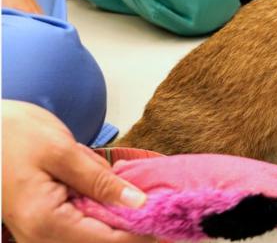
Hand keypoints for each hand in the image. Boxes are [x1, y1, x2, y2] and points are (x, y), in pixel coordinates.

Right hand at [2, 100, 153, 242]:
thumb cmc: (15, 135)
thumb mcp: (62, 152)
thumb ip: (101, 180)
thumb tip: (138, 202)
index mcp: (46, 222)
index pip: (107, 242)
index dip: (143, 234)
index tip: (171, 220)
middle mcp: (40, 238)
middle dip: (134, 231)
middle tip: (163, 211)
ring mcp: (40, 235)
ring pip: (93, 240)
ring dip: (120, 226)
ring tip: (146, 206)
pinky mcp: (45, 226)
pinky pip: (82, 231)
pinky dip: (105, 219)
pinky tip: (122, 200)